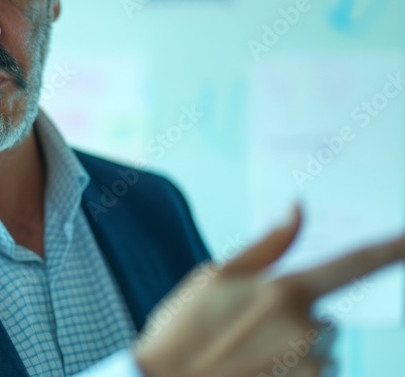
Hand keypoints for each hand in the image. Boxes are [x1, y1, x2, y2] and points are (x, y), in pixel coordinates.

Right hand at [134, 205, 404, 376]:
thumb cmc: (182, 330)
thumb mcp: (214, 276)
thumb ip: (267, 245)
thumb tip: (297, 207)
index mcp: (283, 291)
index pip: (353, 264)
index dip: (391, 249)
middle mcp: (306, 330)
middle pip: (324, 319)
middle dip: (294, 323)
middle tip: (243, 333)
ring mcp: (311, 367)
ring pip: (321, 352)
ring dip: (294, 355)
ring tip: (246, 360)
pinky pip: (316, 376)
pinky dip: (292, 376)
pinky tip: (256, 374)